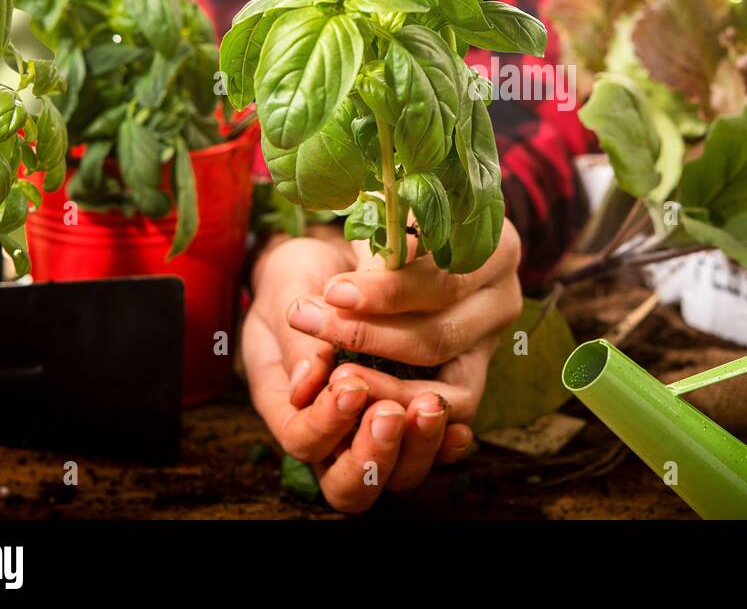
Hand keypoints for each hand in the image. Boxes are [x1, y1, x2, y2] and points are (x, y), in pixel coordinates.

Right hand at [243, 231, 472, 512]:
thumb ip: (299, 335)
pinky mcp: (415, 410)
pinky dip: (447, 443)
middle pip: (352, 486)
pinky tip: (460, 430)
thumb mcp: (287, 290)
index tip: (348, 382)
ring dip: (419, 446)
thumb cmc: (301, 275)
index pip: (304, 442)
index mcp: (286, 404)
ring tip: (430, 409)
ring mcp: (374, 428)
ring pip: (400, 473)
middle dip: (374, 454)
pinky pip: (432, 449)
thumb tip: (309, 381)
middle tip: (389, 413)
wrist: (335, 261)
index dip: (327, 423)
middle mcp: (331, 430)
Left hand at [288, 219, 524, 426]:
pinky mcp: (476, 374)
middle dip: (370, 336)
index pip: (443, 282)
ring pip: (447, 384)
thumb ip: (381, 248)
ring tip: (333, 375)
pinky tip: (359, 398)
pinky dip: (404, 406)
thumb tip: (345, 292)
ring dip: (384, 384)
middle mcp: (504, 299)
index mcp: (498, 250)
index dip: (387, 292)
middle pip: (441, 336)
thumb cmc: (402, 220)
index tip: (333, 293)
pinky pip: (449, 408)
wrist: (417, 241)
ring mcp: (494, 342)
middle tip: (310, 325)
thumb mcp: (395, 216)